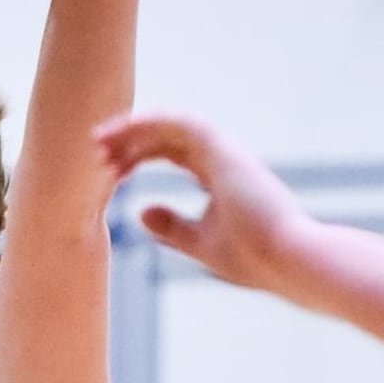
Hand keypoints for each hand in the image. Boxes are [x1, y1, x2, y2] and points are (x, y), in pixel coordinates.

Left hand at [96, 112, 310, 290]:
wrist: (288, 261)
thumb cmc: (254, 257)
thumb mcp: (201, 243)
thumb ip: (173, 226)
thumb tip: (140, 211)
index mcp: (219, 175)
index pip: (171, 152)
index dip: (137, 155)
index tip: (106, 168)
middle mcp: (222, 157)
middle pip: (166, 135)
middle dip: (128, 139)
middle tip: (95, 148)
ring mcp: (224, 150)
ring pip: (169, 124)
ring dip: (133, 128)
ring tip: (100, 139)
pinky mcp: (223, 149)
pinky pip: (180, 121)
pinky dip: (150, 121)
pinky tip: (124, 128)